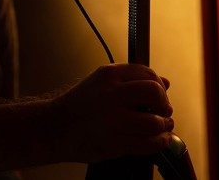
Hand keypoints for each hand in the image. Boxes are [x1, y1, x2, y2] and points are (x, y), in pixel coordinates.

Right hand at [49, 64, 173, 162]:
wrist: (53, 128)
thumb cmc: (80, 105)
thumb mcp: (102, 82)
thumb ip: (132, 80)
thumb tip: (165, 82)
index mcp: (109, 75)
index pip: (148, 73)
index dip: (159, 86)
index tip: (159, 95)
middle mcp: (112, 95)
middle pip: (155, 93)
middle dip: (163, 103)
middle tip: (162, 110)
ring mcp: (113, 121)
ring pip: (155, 122)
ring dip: (163, 126)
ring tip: (162, 127)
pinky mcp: (114, 144)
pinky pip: (148, 143)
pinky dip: (159, 142)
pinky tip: (158, 140)